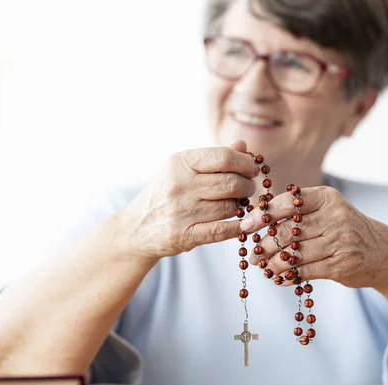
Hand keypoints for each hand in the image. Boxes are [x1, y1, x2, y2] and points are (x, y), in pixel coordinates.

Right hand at [122, 140, 257, 262]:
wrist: (135, 227)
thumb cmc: (166, 194)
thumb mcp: (182, 169)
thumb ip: (214, 158)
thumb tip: (243, 145)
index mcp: (180, 163)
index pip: (224, 157)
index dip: (245, 163)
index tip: (252, 169)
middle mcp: (179, 185)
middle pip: (232, 183)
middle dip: (248, 186)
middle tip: (249, 189)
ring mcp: (181, 212)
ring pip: (230, 207)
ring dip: (241, 207)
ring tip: (238, 204)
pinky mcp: (184, 235)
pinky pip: (222, 230)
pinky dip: (237, 227)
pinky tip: (240, 224)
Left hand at [242, 186, 387, 288]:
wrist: (383, 252)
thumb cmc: (344, 228)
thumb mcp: (327, 209)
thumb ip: (297, 210)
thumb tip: (255, 218)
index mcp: (327, 197)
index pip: (287, 203)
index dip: (262, 215)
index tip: (246, 226)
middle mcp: (335, 217)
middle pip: (288, 232)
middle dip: (265, 244)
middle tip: (251, 253)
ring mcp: (340, 242)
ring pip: (294, 254)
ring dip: (273, 263)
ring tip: (262, 266)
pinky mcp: (341, 265)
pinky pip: (305, 272)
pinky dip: (288, 276)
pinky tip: (279, 277)